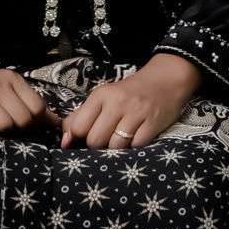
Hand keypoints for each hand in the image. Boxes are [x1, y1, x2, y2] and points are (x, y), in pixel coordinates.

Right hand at [0, 37, 58, 135]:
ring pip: (5, 125)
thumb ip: (26, 101)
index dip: (36, 122)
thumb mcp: (3, 86)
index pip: (37, 107)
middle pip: (23, 119)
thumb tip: (54, 121)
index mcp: (11, 79)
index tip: (27, 127)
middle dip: (18, 130)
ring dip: (0, 133)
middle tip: (6, 128)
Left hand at [61, 53, 203, 150]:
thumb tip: (64, 141)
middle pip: (94, 141)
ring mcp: (136, 113)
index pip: (78, 127)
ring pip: (114, 146)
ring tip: (122, 136)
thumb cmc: (128, 93)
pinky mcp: (152, 123)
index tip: (87, 136)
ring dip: (116, 147)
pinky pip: (135, 146)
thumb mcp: (103, 97)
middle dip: (98, 145)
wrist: (165, 81)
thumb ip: (80, 117)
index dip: (79, 137)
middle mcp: (117, 102)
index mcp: (101, 95)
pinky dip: (134, 146)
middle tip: (107, 136)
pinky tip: (136, 135)